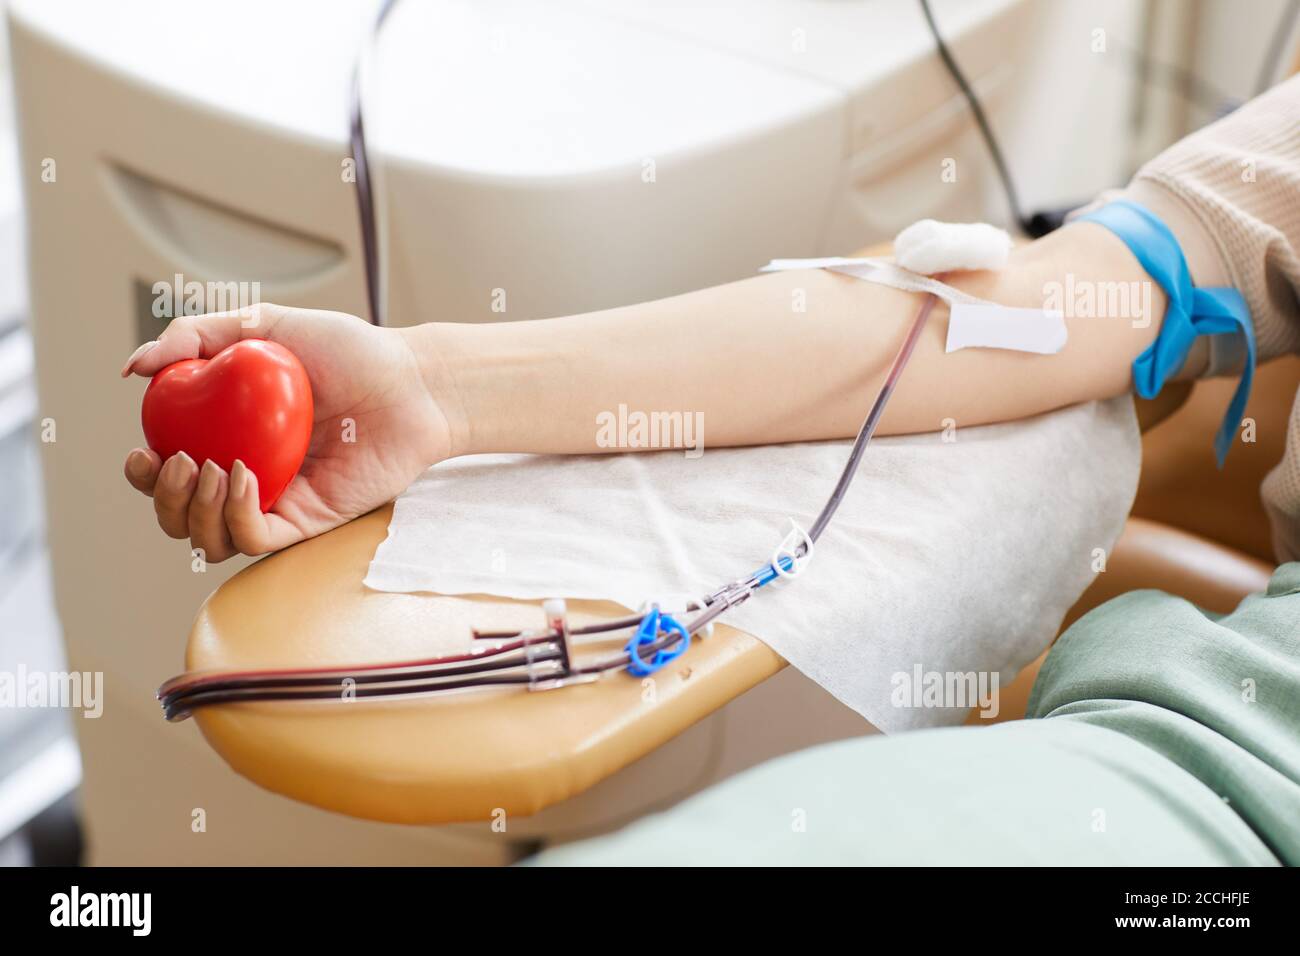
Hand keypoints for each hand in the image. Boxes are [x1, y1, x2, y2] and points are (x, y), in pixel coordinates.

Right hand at [122, 303, 454, 561]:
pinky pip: (255, 538)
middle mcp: (249, 476)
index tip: (143, 450)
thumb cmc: (350, 352)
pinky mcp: (307, 522)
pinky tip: (241, 475)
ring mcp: (277, 502)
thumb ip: (195, 334)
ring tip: (211, 467)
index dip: (145, 473)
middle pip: (180, 516)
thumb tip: (134, 367)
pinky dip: (235, 514)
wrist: (411, 382)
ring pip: (209, 538)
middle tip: (181, 461)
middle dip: (163, 498)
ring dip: (193, 511)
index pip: (170, 472)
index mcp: (230, 438)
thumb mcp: (264, 325)